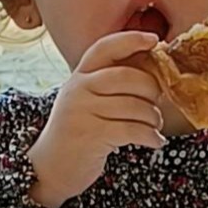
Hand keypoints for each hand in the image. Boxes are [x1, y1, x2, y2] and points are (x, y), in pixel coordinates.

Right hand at [27, 31, 165, 207]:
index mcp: (79, 76)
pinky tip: (155, 141)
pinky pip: (133, 129)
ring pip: (134, 105)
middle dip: (151, 88)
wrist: (49, 168)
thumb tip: (152, 70)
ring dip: (153, 117)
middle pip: (127, 76)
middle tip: (157, 102)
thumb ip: (109, 84)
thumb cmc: (77, 132)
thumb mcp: (86, 101)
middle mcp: (78, 89)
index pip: (104, 47)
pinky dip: (150, 136)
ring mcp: (83, 111)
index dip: (130, 40)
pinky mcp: (91, 135)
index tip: (154, 40)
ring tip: (154, 126)